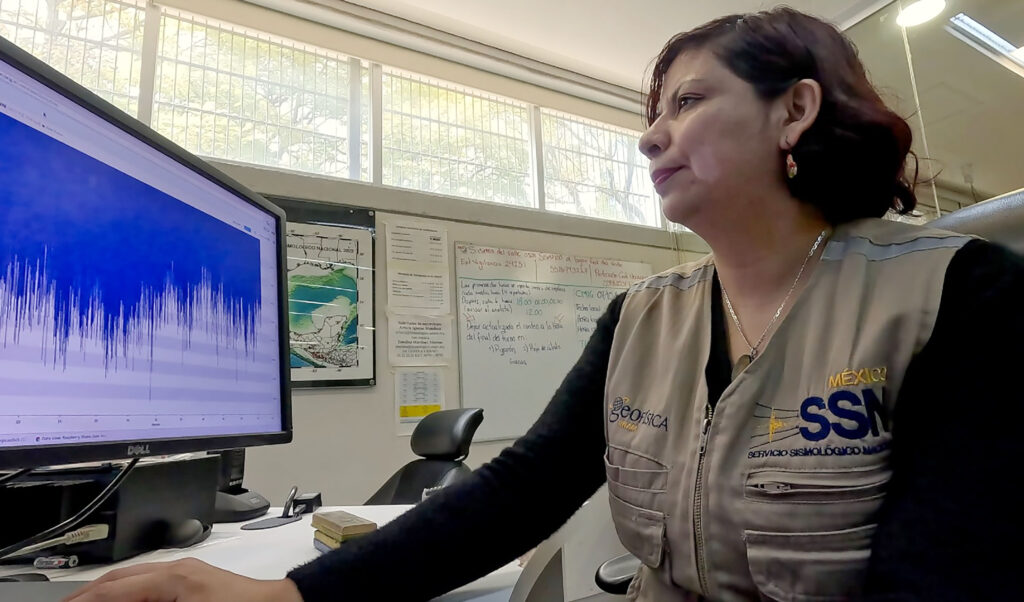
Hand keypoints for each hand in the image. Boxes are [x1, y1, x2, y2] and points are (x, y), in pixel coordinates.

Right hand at [63, 558, 302, 601]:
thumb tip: (116, 601)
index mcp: (173, 578)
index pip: (114, 590)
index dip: (84, 600)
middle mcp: (179, 569)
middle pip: (120, 579)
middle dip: (90, 595)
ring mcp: (189, 573)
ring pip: (136, 578)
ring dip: (111, 593)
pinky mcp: (197, 582)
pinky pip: (154, 583)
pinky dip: (133, 593)